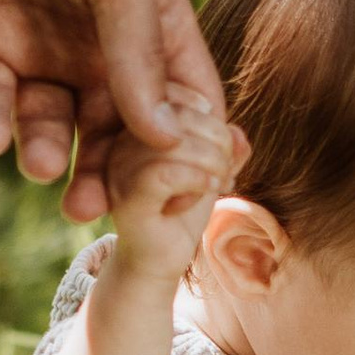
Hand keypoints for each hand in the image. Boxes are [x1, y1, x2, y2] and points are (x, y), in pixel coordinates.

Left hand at [0, 0, 224, 223]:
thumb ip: (139, 56)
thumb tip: (169, 137)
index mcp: (150, 21)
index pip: (180, 100)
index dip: (182, 148)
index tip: (176, 195)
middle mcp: (98, 42)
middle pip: (112, 128)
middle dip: (105, 170)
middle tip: (92, 207)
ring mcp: (40, 44)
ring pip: (49, 123)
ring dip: (46, 152)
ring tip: (42, 167)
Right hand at [101, 83, 244, 291]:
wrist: (161, 259)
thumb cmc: (183, 207)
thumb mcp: (211, 167)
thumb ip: (227, 145)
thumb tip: (237, 134)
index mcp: (134, 123)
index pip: (175, 94)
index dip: (209, 116)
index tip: (224, 147)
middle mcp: (117, 140)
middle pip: (176, 114)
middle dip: (216, 140)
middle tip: (225, 170)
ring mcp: (117, 169)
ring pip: (173, 142)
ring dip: (212, 162)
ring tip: (218, 182)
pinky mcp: (126, 199)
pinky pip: (166, 173)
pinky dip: (198, 179)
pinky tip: (207, 191)